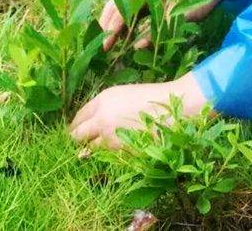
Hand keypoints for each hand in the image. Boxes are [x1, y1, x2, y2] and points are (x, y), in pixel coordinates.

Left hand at [69, 72, 208, 148]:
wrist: (174, 109)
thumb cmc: (151, 98)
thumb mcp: (123, 96)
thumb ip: (105, 109)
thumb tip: (92, 124)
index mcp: (102, 100)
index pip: (78, 117)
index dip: (77, 125)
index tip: (79, 130)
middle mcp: (101, 118)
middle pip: (77, 135)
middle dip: (80, 139)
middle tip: (86, 142)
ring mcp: (110, 137)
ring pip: (90, 149)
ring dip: (94, 149)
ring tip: (107, 145)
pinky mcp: (121, 152)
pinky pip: (107, 156)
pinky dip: (109, 154)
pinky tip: (120, 147)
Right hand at [99, 0, 216, 51]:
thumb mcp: (177, 16)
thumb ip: (156, 30)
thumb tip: (136, 47)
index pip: (121, 8)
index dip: (111, 27)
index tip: (105, 45)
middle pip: (117, 5)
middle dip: (108, 25)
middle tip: (102, 46)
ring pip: (125, 8)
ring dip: (117, 24)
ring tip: (111, 43)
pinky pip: (137, 11)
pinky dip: (129, 23)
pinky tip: (129, 39)